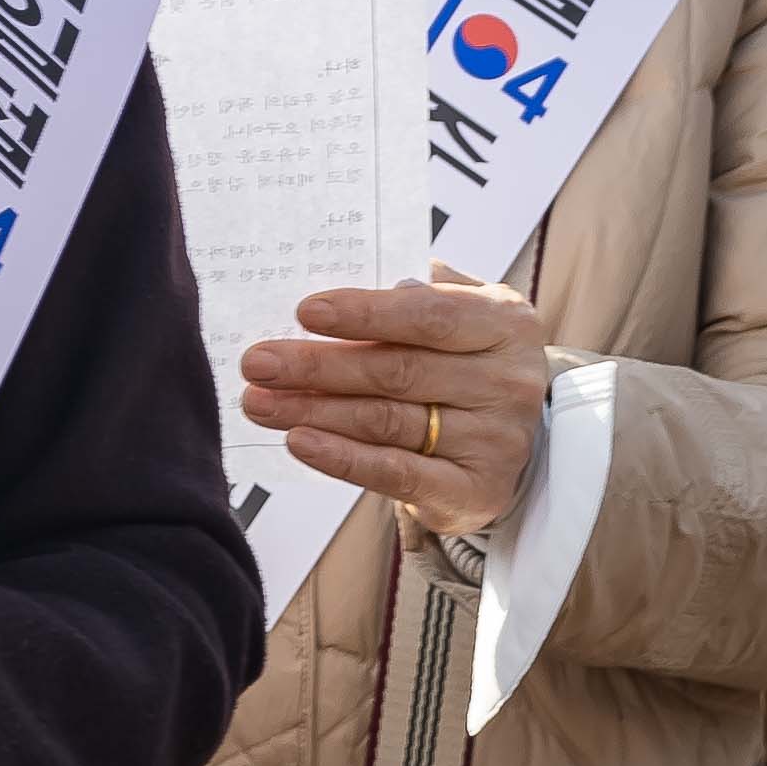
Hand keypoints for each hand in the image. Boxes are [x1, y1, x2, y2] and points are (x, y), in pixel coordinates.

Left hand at [246, 270, 549, 540]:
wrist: (507, 444)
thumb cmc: (469, 367)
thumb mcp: (463, 316)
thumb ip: (419, 293)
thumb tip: (352, 275)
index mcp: (506, 324)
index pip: (431, 315)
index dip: (367, 313)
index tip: (306, 312)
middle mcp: (508, 382)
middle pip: (399, 371)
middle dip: (319, 366)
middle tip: (258, 363)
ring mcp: (495, 440)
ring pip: (387, 422)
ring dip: (314, 411)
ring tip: (260, 402)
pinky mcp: (472, 490)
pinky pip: (396, 474)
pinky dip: (343, 458)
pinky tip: (300, 442)